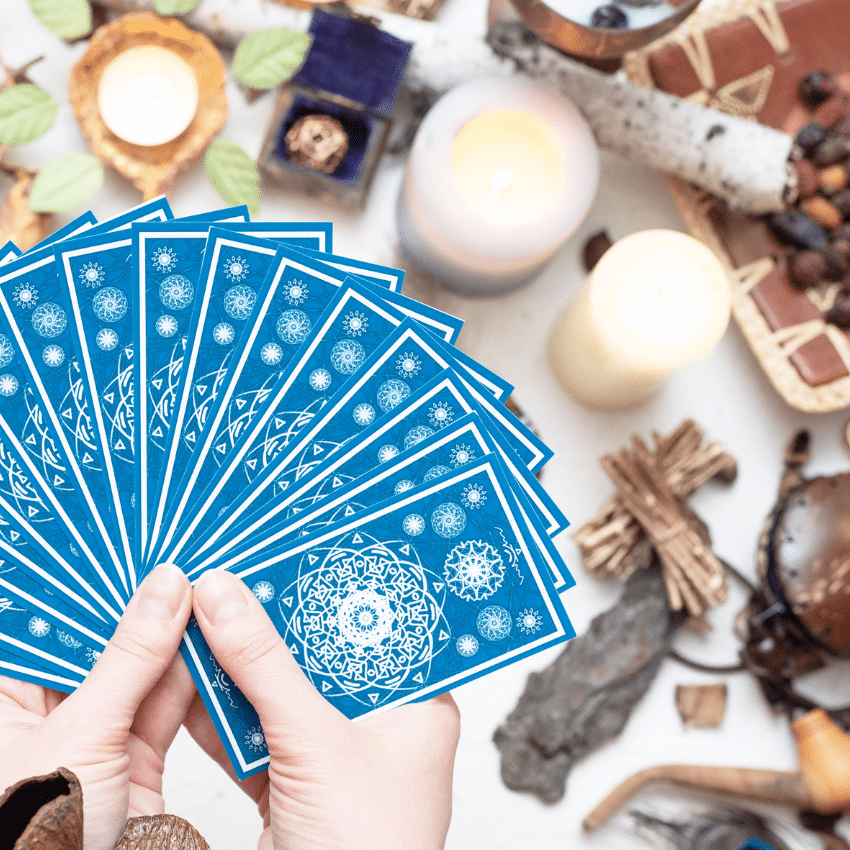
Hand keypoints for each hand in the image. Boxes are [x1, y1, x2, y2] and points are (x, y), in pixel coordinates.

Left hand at [0, 564, 193, 849]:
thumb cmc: (33, 840)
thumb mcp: (80, 736)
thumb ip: (131, 658)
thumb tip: (166, 587)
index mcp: (6, 704)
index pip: (45, 624)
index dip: (84, 581)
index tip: (126, 540)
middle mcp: (50, 717)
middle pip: (99, 644)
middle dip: (140, 605)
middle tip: (180, 556)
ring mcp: (97, 739)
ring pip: (141, 673)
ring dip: (175, 639)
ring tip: (207, 589)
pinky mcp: (138, 764)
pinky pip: (168, 708)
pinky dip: (195, 681)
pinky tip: (214, 644)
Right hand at [188, 569, 459, 849]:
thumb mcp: (314, 744)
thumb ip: (264, 667)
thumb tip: (224, 593)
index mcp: (415, 704)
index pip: (380, 623)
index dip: (337, 583)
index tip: (296, 542)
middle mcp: (379, 724)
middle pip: (322, 653)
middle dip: (275, 620)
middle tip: (238, 566)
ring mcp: (333, 755)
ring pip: (283, 691)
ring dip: (241, 662)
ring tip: (205, 609)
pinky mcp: (292, 784)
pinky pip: (255, 733)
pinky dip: (222, 711)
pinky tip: (191, 676)